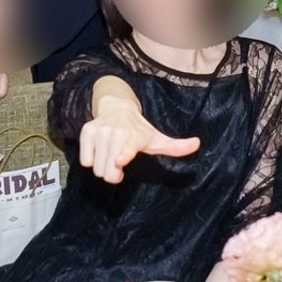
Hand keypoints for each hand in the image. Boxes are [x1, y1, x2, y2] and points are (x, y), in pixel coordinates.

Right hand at [80, 98, 199, 183]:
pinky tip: (101, 150)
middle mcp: (115, 132)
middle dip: (113, 173)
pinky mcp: (86, 131)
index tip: (119, 161)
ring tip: (112, 155)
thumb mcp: (157, 138)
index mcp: (133, 136)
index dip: (120, 157)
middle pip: (107, 171)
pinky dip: (92, 159)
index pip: (124, 149)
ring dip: (103, 166)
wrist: (117, 107)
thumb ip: (176, 146)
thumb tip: (197, 144)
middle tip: (120, 162)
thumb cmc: (139, 129)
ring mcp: (99, 131)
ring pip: (96, 167)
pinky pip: (84, 160)